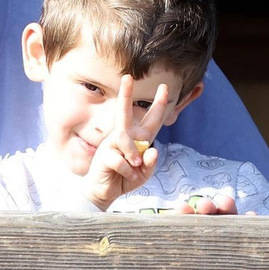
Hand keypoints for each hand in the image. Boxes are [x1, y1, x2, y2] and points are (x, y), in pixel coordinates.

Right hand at [83, 76, 169, 208]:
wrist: (105, 192)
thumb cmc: (125, 179)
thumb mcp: (144, 173)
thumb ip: (151, 163)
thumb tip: (152, 150)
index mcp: (136, 139)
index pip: (150, 120)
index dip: (158, 104)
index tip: (164, 88)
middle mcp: (123, 137)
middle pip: (125, 112)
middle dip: (126, 94)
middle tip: (127, 77)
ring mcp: (111, 144)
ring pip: (127, 141)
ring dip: (134, 158)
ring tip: (136, 168)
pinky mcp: (104, 154)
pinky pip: (122, 160)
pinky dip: (128, 171)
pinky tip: (124, 175)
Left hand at [134, 192, 259, 269]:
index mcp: (180, 260)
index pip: (176, 233)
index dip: (176, 219)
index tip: (179, 210)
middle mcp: (202, 251)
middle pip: (201, 222)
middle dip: (201, 208)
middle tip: (202, 206)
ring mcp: (225, 254)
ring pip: (226, 225)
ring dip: (226, 210)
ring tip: (225, 205)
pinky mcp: (247, 262)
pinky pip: (251, 240)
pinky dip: (253, 226)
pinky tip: (252, 218)